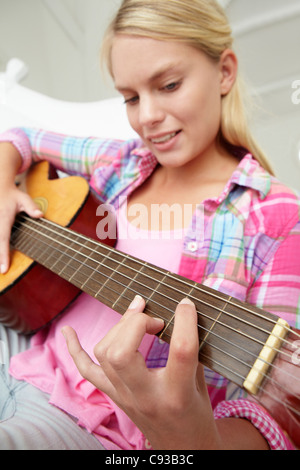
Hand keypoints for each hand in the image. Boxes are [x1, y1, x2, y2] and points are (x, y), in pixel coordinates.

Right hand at [0, 185, 42, 272]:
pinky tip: (0, 260)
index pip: (3, 240)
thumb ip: (31, 207)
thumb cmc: (13, 196)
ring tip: (1, 269)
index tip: (4, 269)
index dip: (3, 255)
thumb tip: (40, 215)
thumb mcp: (23, 198)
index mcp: (3, 220)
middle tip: (2, 273)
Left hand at [62, 296, 221, 449]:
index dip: (184, 320)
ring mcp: (125, 398)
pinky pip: (87, 371)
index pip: (180, 351)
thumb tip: (183, 314)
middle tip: (156, 319)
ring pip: (104, 354)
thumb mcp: (203, 384)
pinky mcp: (114, 397)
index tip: (186, 304)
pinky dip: (75, 349)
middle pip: (124, 352)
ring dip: (119, 327)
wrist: (182, 449)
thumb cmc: (196, 415)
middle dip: (137, 322)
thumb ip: (192, 351)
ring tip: (138, 319)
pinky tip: (68, 331)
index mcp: (178, 394)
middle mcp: (147, 397)